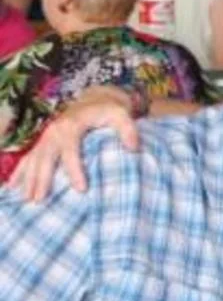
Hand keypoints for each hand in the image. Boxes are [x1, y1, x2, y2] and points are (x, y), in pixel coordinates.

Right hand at [8, 86, 137, 201]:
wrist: (95, 99)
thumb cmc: (109, 110)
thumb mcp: (122, 115)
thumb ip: (128, 130)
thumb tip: (133, 148)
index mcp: (71, 126)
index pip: (71, 151)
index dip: (75, 170)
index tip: (82, 190)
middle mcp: (54, 131)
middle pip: (45, 158)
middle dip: (41, 179)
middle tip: (40, 201)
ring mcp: (46, 137)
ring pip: (32, 160)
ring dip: (28, 179)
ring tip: (27, 200)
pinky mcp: (43, 142)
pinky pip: (27, 158)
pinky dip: (19, 172)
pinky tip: (12, 187)